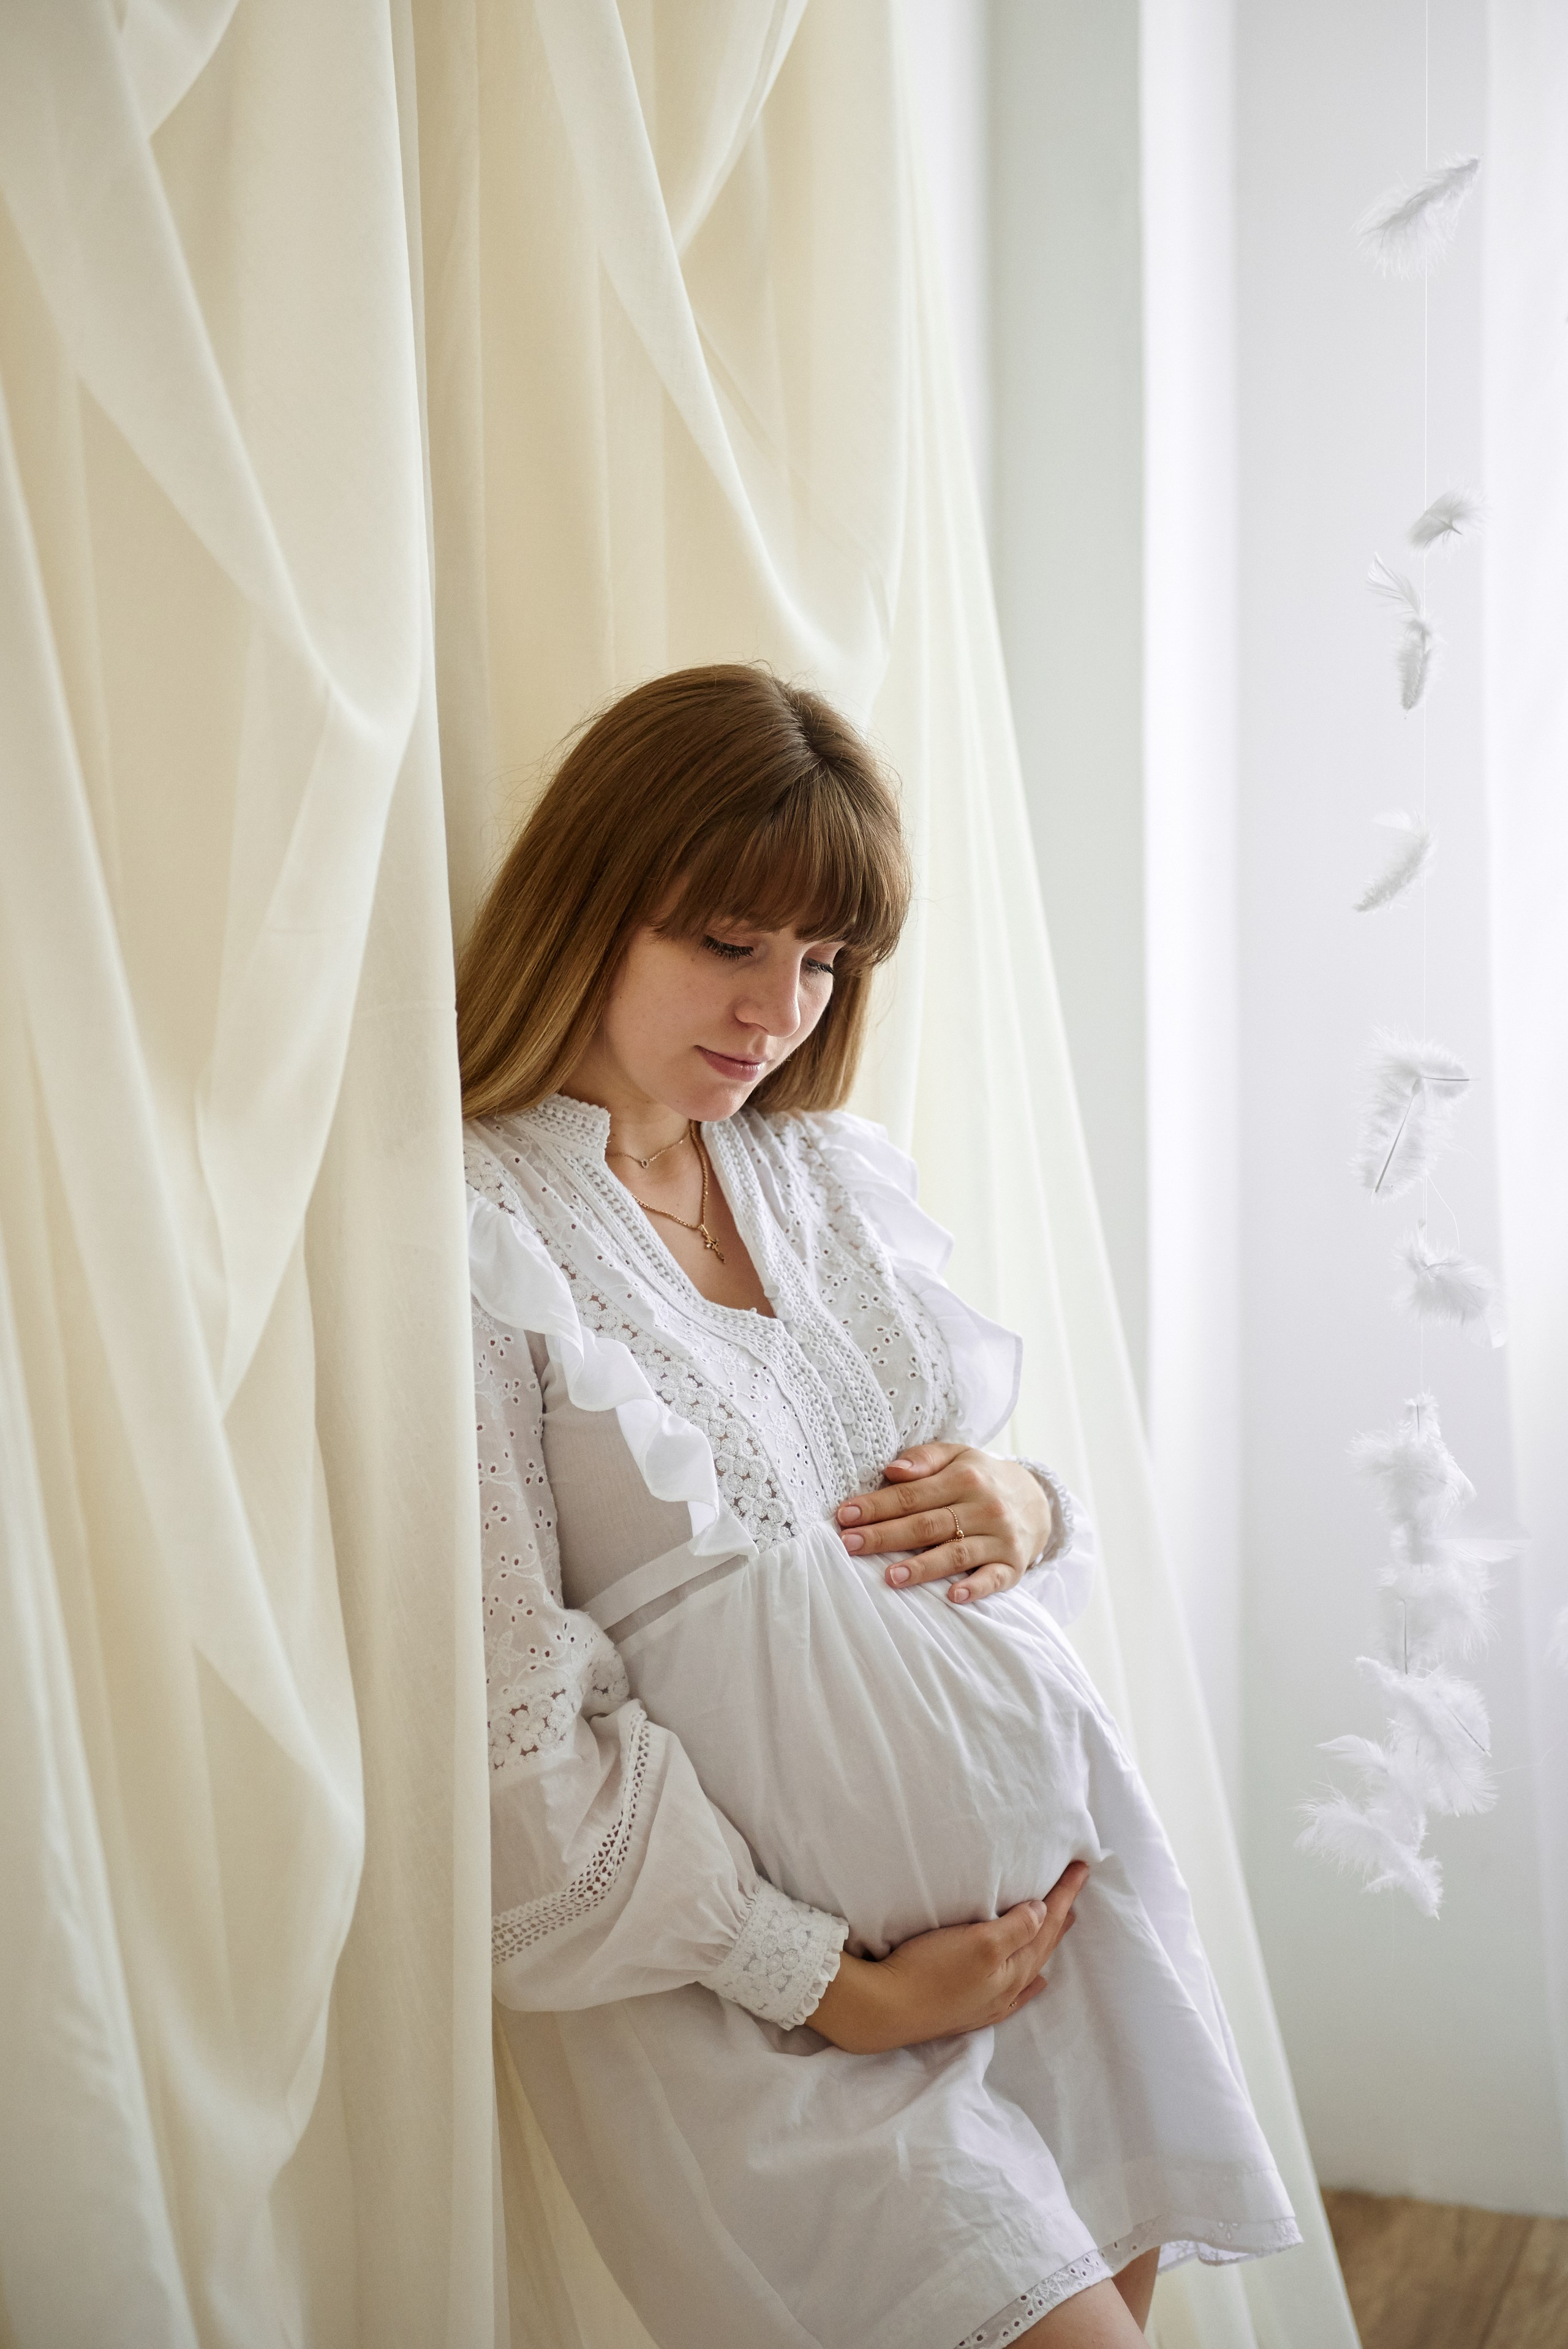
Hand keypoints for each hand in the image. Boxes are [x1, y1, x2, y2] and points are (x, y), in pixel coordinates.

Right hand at [807, 1862, 1089, 2052]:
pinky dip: (1029, 1982)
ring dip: (1045, 1944)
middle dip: (1060, 1917)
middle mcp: (1007, 1988)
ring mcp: (988, 2002)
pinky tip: (1036, 1982)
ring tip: (1060, 1926)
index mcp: (1013, 1969)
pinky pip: (1015, 1994)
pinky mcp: (967, 2010)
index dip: (1064, 1896)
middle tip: (1075, 1892)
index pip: (1047, 1926)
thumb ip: (1016, 1928)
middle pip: (1042, 1947)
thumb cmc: (930, 1971)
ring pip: (1029, 1967)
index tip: (1082, 1868)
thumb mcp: (979, 1942)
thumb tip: (1043, 1912)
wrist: (885, 2011)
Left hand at [836, 1442, 1055, 1603]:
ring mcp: (999, 1538)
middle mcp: (984, 1507)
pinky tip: (952, 1596)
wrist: (1036, 1500)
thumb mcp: (958, 1456)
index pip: (911, 1494)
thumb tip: (892, 1470)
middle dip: (885, 1536)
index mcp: (964, 1478)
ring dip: (922, 1566)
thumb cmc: (981, 1478)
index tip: (845, 1516)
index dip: (876, 1506)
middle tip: (851, 1545)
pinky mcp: (1012, 1565)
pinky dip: (975, 1588)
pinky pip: (993, 1579)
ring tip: (889, 1577)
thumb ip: (924, 1458)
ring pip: (955, 1554)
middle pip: (927, 1525)